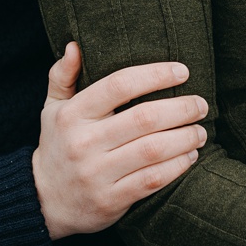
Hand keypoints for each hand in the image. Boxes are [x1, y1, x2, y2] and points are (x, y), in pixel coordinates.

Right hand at [32, 42, 208, 239]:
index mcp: (73, 114)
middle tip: (201, 104)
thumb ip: (62, 75)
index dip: (155, 75)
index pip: (119, 85)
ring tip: (201, 131)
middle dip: (181, 109)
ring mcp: (96, 173)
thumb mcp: (52, 108)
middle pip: (144, 118)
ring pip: (153, 150)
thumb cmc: (58, 145)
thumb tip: (75, 45)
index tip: (182, 72)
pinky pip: (152, 180)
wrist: (44, 200)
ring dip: (185, 138)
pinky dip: (177, 166)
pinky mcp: (110, 200)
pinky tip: (190, 156)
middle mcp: (84, 142)